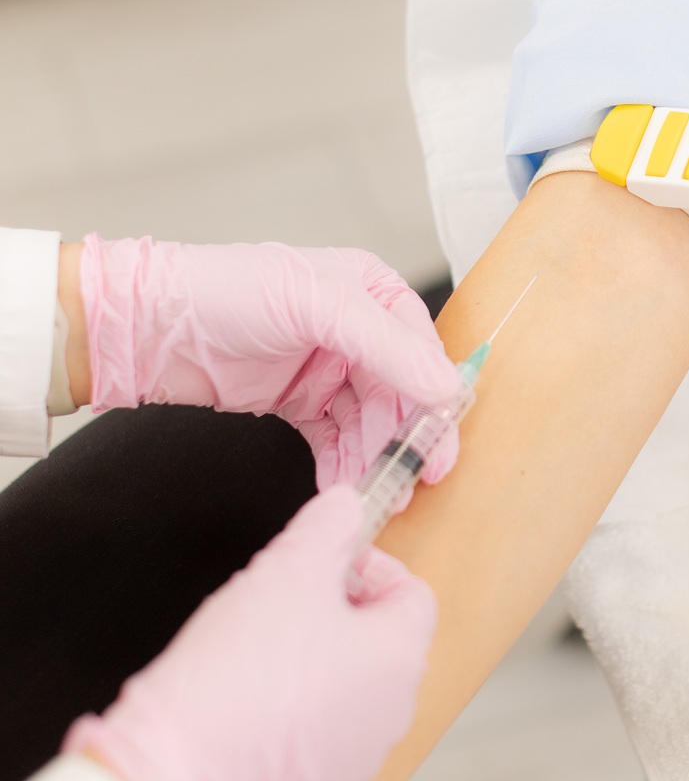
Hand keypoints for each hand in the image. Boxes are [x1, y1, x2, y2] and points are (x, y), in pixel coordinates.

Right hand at [66, 489, 435, 780]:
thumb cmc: (243, 662)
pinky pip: (319, 746)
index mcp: (400, 656)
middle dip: (340, 619)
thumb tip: (348, 506)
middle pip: (381, 645)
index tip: (318, 571)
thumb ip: (330, 524)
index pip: (412, 594)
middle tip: (283, 609)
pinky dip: (295, 726)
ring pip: (351, 696)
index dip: (367, 569)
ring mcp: (359, 762)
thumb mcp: (289, 568)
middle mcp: (395, 715)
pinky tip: (248, 713)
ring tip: (260, 660)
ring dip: (319, 672)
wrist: (181, 766)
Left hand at [79, 236, 463, 489]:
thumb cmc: (225, 293)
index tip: (440, 443)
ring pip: (369, 420)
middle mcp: (355, 327)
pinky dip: (341, 462)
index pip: (419, 348)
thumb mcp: (315, 305)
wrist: (152, 329)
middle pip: (398, 391)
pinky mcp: (300, 401)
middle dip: (402, 437)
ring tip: (370, 490)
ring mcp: (327, 366)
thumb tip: (444, 386)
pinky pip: (336, 438)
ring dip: (372, 455)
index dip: (433, 397)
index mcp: (369, 289)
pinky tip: (340, 482)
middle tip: (408, 480)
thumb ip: (384, 346)